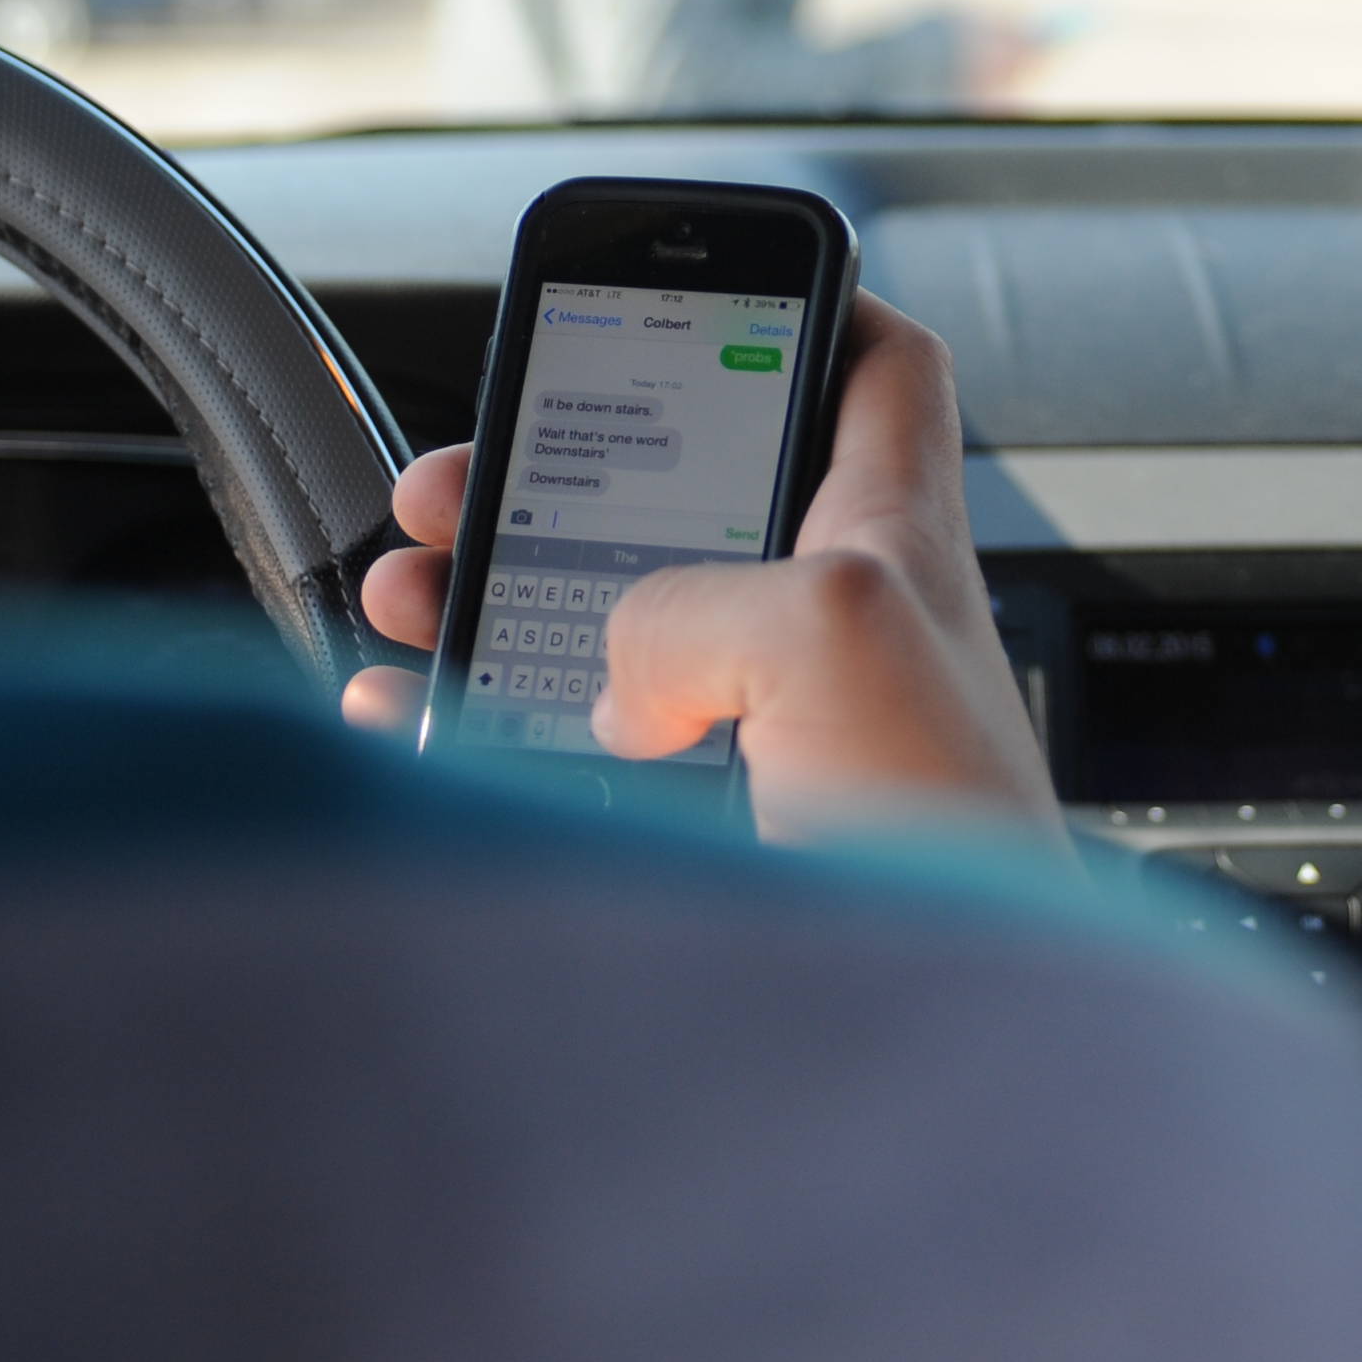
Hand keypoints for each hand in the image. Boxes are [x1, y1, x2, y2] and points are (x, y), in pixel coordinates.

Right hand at [346, 295, 1064, 851]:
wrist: (945, 1081)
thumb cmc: (952, 856)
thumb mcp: (832, 635)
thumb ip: (700, 597)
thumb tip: (617, 671)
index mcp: (886, 548)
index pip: (880, 373)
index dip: (812, 298)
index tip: (711, 279)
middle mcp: (831, 634)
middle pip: (684, 494)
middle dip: (552, 468)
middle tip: (458, 474)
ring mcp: (764, 740)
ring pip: (603, 624)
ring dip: (490, 591)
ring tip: (411, 582)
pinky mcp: (699, 842)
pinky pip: (557, 757)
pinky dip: (471, 728)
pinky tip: (409, 718)